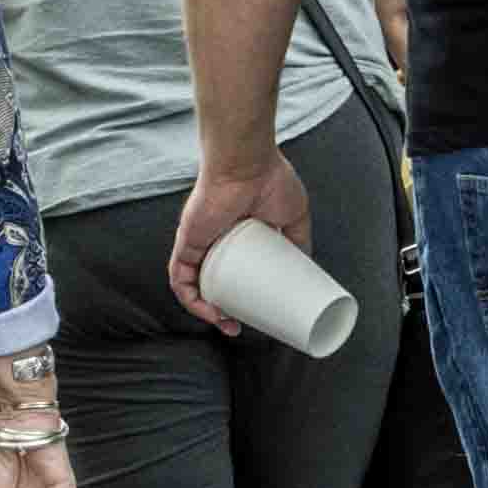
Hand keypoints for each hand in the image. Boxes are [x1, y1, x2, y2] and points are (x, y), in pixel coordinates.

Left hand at [163, 143, 310, 335]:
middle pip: (212, 282)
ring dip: (206, 310)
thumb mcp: (295, 216)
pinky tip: (208, 312)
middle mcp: (214, 239)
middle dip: (222, 309)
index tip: (255, 312)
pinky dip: (191, 299)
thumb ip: (301, 239)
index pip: (232, 270)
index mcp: (236, 233)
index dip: (241, 295)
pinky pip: (180, 278)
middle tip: (240, 325)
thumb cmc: (270, 179)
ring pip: (194, 285)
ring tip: (226, 324)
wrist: (247, 162)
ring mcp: (198, 241)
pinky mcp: (186, 242)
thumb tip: (307, 267)